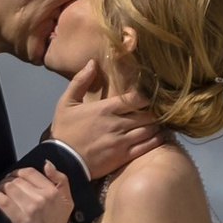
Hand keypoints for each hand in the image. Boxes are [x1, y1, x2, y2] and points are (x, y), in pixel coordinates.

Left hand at [0, 162, 74, 222]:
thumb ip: (61, 180)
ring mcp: (31, 209)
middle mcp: (43, 198)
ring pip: (8, 188)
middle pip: (17, 179)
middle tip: (3, 184)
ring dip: (0, 187)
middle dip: (7, 179)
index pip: (30, 172)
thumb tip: (46, 164)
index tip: (13, 176)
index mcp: (54, 191)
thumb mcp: (67, 201)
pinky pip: (2, 201)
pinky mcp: (19, 219)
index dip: (18, 172)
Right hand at [44, 60, 165, 188]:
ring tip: (160, 121)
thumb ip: (80, 81)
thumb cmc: (64, 131)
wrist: (61, 161)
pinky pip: (147, 146)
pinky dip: (157, 140)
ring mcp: (122, 141)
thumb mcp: (66, 103)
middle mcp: (117, 124)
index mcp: (106, 109)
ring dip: (157, 125)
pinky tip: (159, 136)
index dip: (148, 95)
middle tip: (160, 109)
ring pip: (150, 130)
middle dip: (156, 111)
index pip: (136, 98)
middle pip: (148, 114)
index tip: (153, 94)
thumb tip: (92, 62)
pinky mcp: (123, 157)